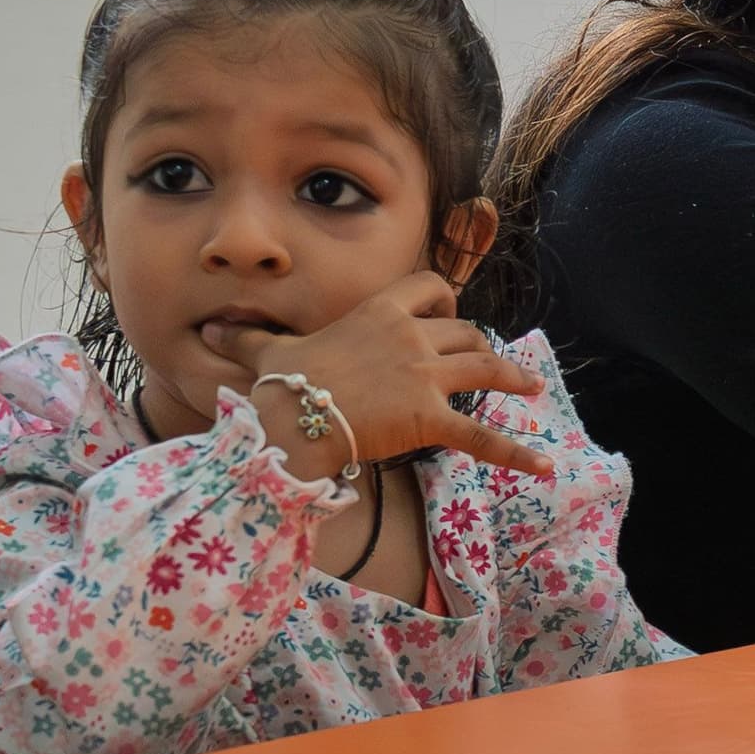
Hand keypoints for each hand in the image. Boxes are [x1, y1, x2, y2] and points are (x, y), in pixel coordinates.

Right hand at [208, 272, 556, 480]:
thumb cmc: (281, 385)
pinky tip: (543, 466)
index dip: (446, 299)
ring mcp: (425, 375)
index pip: (429, 287)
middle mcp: (411, 337)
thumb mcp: (268, 353)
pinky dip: (516, 452)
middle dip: (478, 343)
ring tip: (530, 387)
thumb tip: (211, 331)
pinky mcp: (431, 417)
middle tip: (488, 360)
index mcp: (379, 313)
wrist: (290, 419)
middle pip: (464, 330)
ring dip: (511, 375)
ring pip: (484, 366)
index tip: (451, 312)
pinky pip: (482, 435)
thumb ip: (249, 339)